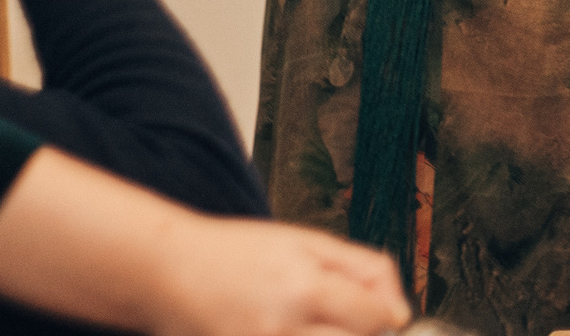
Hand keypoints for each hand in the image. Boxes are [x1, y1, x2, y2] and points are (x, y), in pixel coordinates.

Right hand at [147, 215, 409, 335]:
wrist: (169, 272)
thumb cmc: (235, 252)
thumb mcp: (306, 242)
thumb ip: (362, 269)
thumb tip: (401, 312)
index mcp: (303, 287)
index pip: (374, 318)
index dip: (385, 314)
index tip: (380, 311)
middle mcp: (282, 327)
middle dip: (360, 332)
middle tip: (345, 317)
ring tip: (311, 320)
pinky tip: (293, 328)